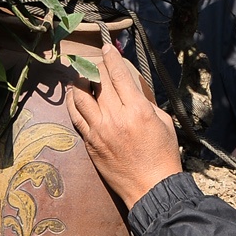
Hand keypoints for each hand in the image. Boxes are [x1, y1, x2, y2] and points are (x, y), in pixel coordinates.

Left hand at [65, 43, 181, 208]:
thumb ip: (146, 102)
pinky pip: (76, 116)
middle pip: (99, 81)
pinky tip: (73, 94)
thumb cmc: (163, 154)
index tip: (106, 48)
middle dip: (95, 65)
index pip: (119, 74)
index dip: (111, 57)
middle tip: (93, 58)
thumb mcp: (163, 121)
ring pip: (80, 96)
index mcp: (137, 110)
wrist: (151, 187)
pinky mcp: (90, 143)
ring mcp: (99, 131)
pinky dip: (73, 102)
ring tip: (79, 73)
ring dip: (78, 80)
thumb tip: (132, 87)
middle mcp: (115, 117)